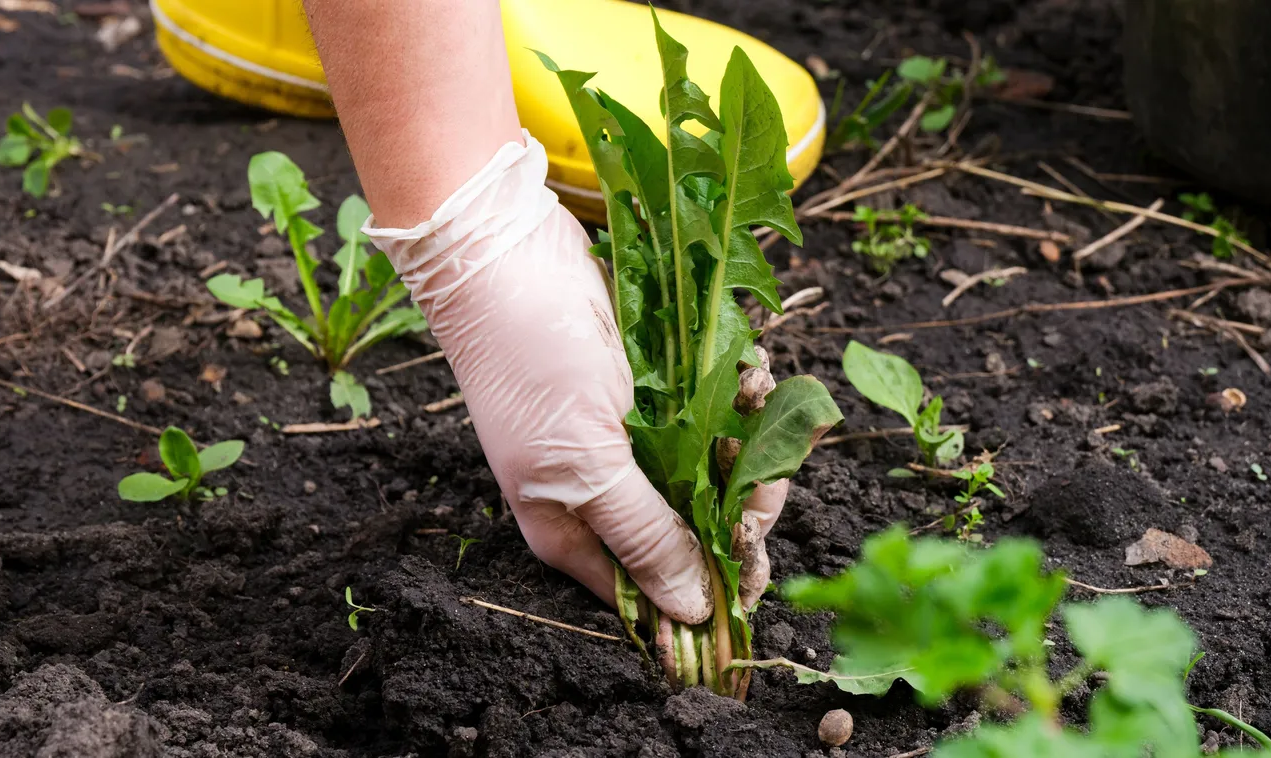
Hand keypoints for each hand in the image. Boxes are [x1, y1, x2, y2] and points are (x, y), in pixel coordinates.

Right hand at [366, 134, 786, 623]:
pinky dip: (739, 391)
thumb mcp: (586, 465)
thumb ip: (644, 537)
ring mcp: (634, 436)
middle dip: (740, 504)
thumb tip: (693, 612)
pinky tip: (748, 368)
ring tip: (753, 392)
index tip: (756, 569)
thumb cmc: (532, 364)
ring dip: (749, 437)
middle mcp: (608, 490)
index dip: (710, 584)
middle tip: (764, 471)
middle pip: (696, 528)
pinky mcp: (656, 387)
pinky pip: (716, 408)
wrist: (506, 253)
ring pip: (715, 467)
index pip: (657, 586)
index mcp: (577, 529)